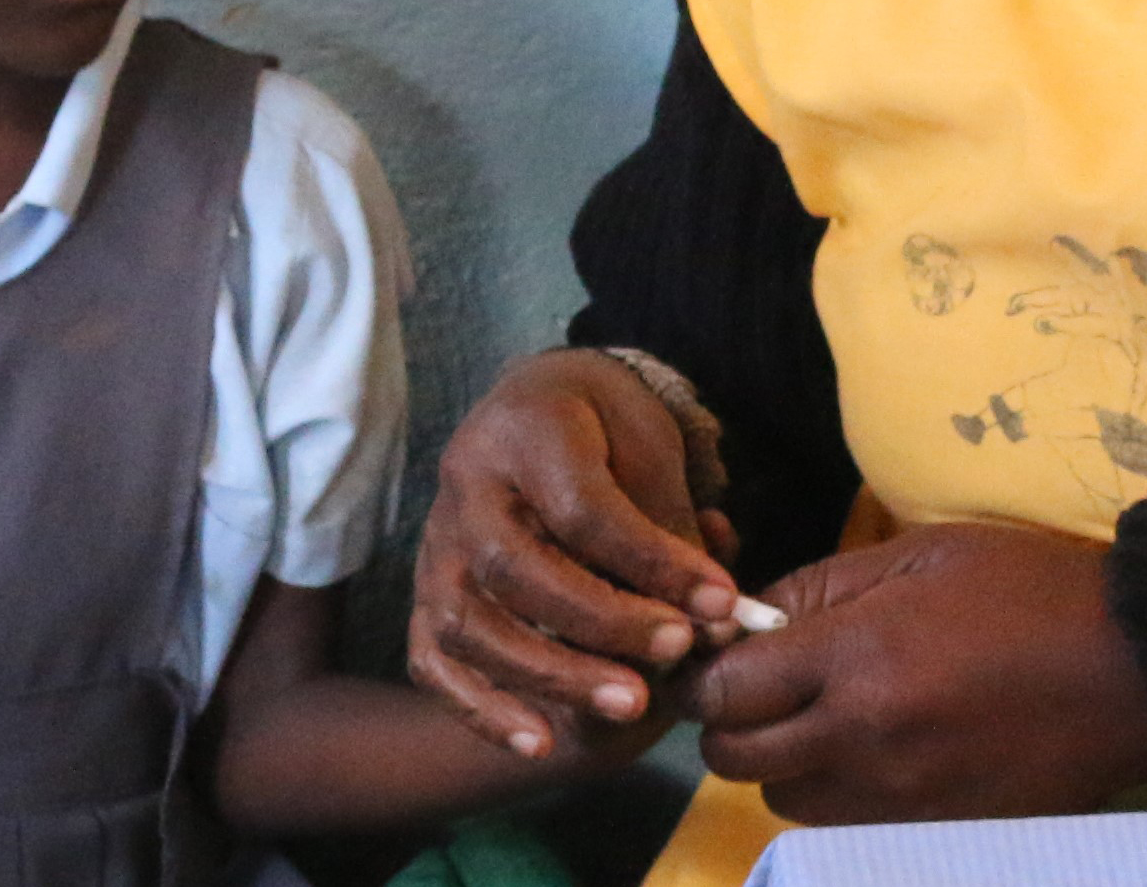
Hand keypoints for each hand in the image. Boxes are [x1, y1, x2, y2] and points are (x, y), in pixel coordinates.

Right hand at [409, 349, 743, 759]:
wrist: (538, 404)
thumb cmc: (608, 428)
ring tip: (630, 704)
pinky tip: (540, 741)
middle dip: (603, 623)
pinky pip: (433, 661)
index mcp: (525, 431)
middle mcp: (464, 487)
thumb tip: (715, 619)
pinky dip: (481, 708)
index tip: (721, 601)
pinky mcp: (425, 594)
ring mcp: (435, 545)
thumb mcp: (653, 446)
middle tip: (679, 651)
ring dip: (551, 674)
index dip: (654, 562)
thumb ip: (674, 527)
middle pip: (515, 570)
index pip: (584, 509)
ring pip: (467, 625)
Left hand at [690, 522, 1146, 823]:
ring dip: (791, 768)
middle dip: (738, 726)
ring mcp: (898, 798)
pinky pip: (847, 828)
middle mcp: (863, 738)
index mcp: (856, 655)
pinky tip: (885, 756)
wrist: (1134, 667)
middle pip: (736, 762)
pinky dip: (845, 798)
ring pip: (786, 804)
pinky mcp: (932, 831)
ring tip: (838, 724)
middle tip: (773, 694)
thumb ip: (821, 586)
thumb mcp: (921, 553)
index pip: (722, 692)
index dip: (712, 675)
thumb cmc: (1029, 592)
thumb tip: (749, 622)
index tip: (735, 658)